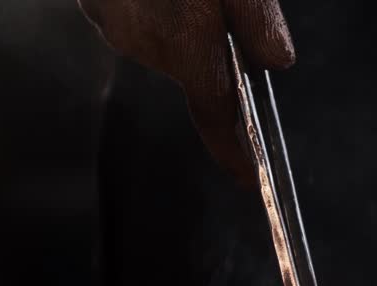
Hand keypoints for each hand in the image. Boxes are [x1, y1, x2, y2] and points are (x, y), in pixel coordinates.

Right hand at [78, 0, 295, 185]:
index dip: (233, 152)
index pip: (216, 117)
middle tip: (232, 12)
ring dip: (188, 25)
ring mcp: (112, 24)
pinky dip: (161, 8)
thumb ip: (257, 19)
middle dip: (217, 55)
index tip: (247, 177)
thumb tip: (278, 62)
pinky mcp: (97, 4)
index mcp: (185, 43)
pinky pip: (140, 20)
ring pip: (167, 43)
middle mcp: (143, 43)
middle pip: (195, 71)